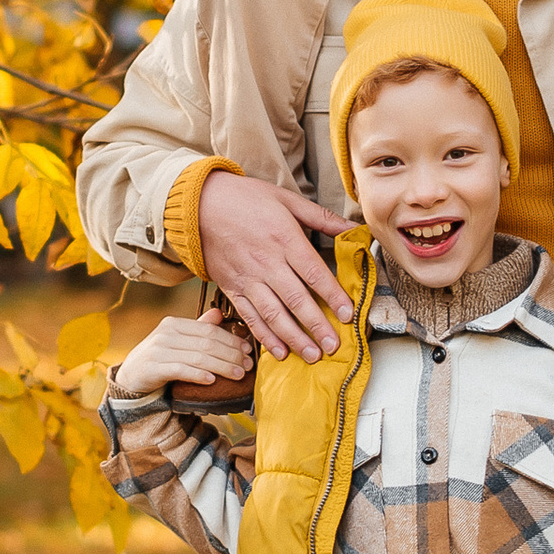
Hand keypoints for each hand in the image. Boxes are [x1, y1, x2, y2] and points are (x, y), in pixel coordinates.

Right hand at [112, 315, 253, 401]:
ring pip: (198, 357)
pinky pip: (180, 370)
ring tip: (238, 375)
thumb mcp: (178, 341)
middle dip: (231, 355)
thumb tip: (219, 314)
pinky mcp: (152, 368)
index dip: (231, 340)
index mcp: (174, 324)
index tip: (248, 350)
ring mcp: (158, 350)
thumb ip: (198, 329)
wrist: (130, 377)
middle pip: (207, 343)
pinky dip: (198, 375)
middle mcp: (165, 333)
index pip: (209, 330)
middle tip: (248, 365)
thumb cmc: (159, 359)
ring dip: (222, 367)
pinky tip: (212, 381)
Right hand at [196, 168, 354, 360]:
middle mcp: (267, 262)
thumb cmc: (245, 198)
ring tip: (313, 355)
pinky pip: (250, 317)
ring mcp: (248, 278)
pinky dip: (265, 336)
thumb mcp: (286, 199)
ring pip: (274, 314)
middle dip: (317, 326)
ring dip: (294, 338)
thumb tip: (354, 228)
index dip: (333, 295)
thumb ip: (322, 218)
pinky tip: (280, 351)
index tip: (348, 314)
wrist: (199, 204)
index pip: (314, 273)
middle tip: (334, 346)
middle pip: (296, 299)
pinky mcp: (232, 288)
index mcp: (284, 239)